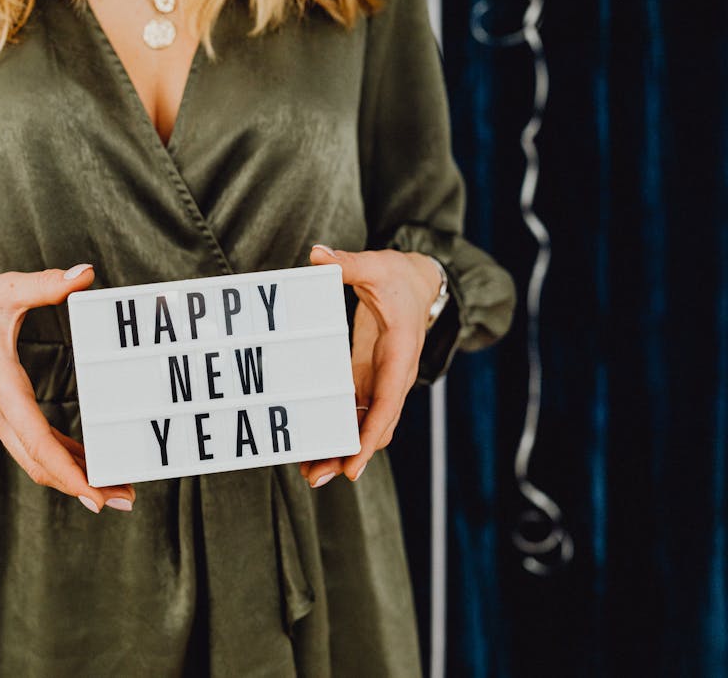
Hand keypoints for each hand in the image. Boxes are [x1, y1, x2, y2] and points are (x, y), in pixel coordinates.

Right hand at [0, 263, 135, 513]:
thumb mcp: (4, 289)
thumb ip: (45, 284)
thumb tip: (83, 273)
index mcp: (0, 385)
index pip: (37, 439)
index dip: (68, 470)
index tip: (96, 494)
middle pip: (41, 463)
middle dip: (83, 486)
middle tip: (126, 500)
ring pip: (37, 461)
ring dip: (75, 479)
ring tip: (118, 491)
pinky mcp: (3, 417)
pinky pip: (34, 448)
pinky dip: (63, 461)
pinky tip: (91, 467)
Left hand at [299, 245, 441, 486]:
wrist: (422, 282)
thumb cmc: (400, 276)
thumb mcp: (377, 265)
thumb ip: (349, 262)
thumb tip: (319, 255)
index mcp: (400, 354)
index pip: (388, 402)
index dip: (370, 435)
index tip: (353, 463)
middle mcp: (394, 376)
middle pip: (375, 426)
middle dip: (349, 454)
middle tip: (316, 477)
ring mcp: (382, 381)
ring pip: (364, 425)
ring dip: (340, 449)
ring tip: (309, 472)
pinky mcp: (368, 378)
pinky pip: (354, 413)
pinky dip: (337, 430)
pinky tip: (313, 446)